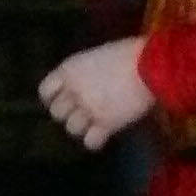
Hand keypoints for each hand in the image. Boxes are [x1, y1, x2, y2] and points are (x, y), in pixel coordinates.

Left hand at [37, 37, 153, 149]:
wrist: (150, 64)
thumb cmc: (127, 53)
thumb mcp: (96, 56)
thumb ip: (83, 73)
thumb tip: (83, 84)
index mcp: (68, 70)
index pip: (44, 91)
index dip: (51, 98)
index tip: (62, 99)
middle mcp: (73, 91)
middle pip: (57, 113)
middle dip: (68, 113)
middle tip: (82, 112)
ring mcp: (88, 109)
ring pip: (71, 129)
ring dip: (82, 127)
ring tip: (95, 122)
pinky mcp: (106, 124)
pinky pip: (90, 142)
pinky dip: (95, 141)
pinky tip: (104, 133)